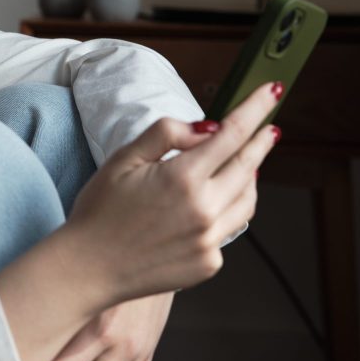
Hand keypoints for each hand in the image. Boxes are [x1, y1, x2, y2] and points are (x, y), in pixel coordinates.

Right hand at [63, 79, 282, 305]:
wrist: (88, 269)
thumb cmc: (99, 212)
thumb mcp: (123, 159)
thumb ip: (165, 134)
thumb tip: (205, 129)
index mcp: (182, 178)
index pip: (233, 133)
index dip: (255, 109)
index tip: (271, 92)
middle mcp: (204, 210)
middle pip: (249, 166)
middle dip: (262, 142)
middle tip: (270, 129)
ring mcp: (209, 241)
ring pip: (248, 200)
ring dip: (249, 178)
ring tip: (242, 167)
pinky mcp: (208, 263)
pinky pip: (229, 229)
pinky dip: (225, 212)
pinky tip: (206, 209)